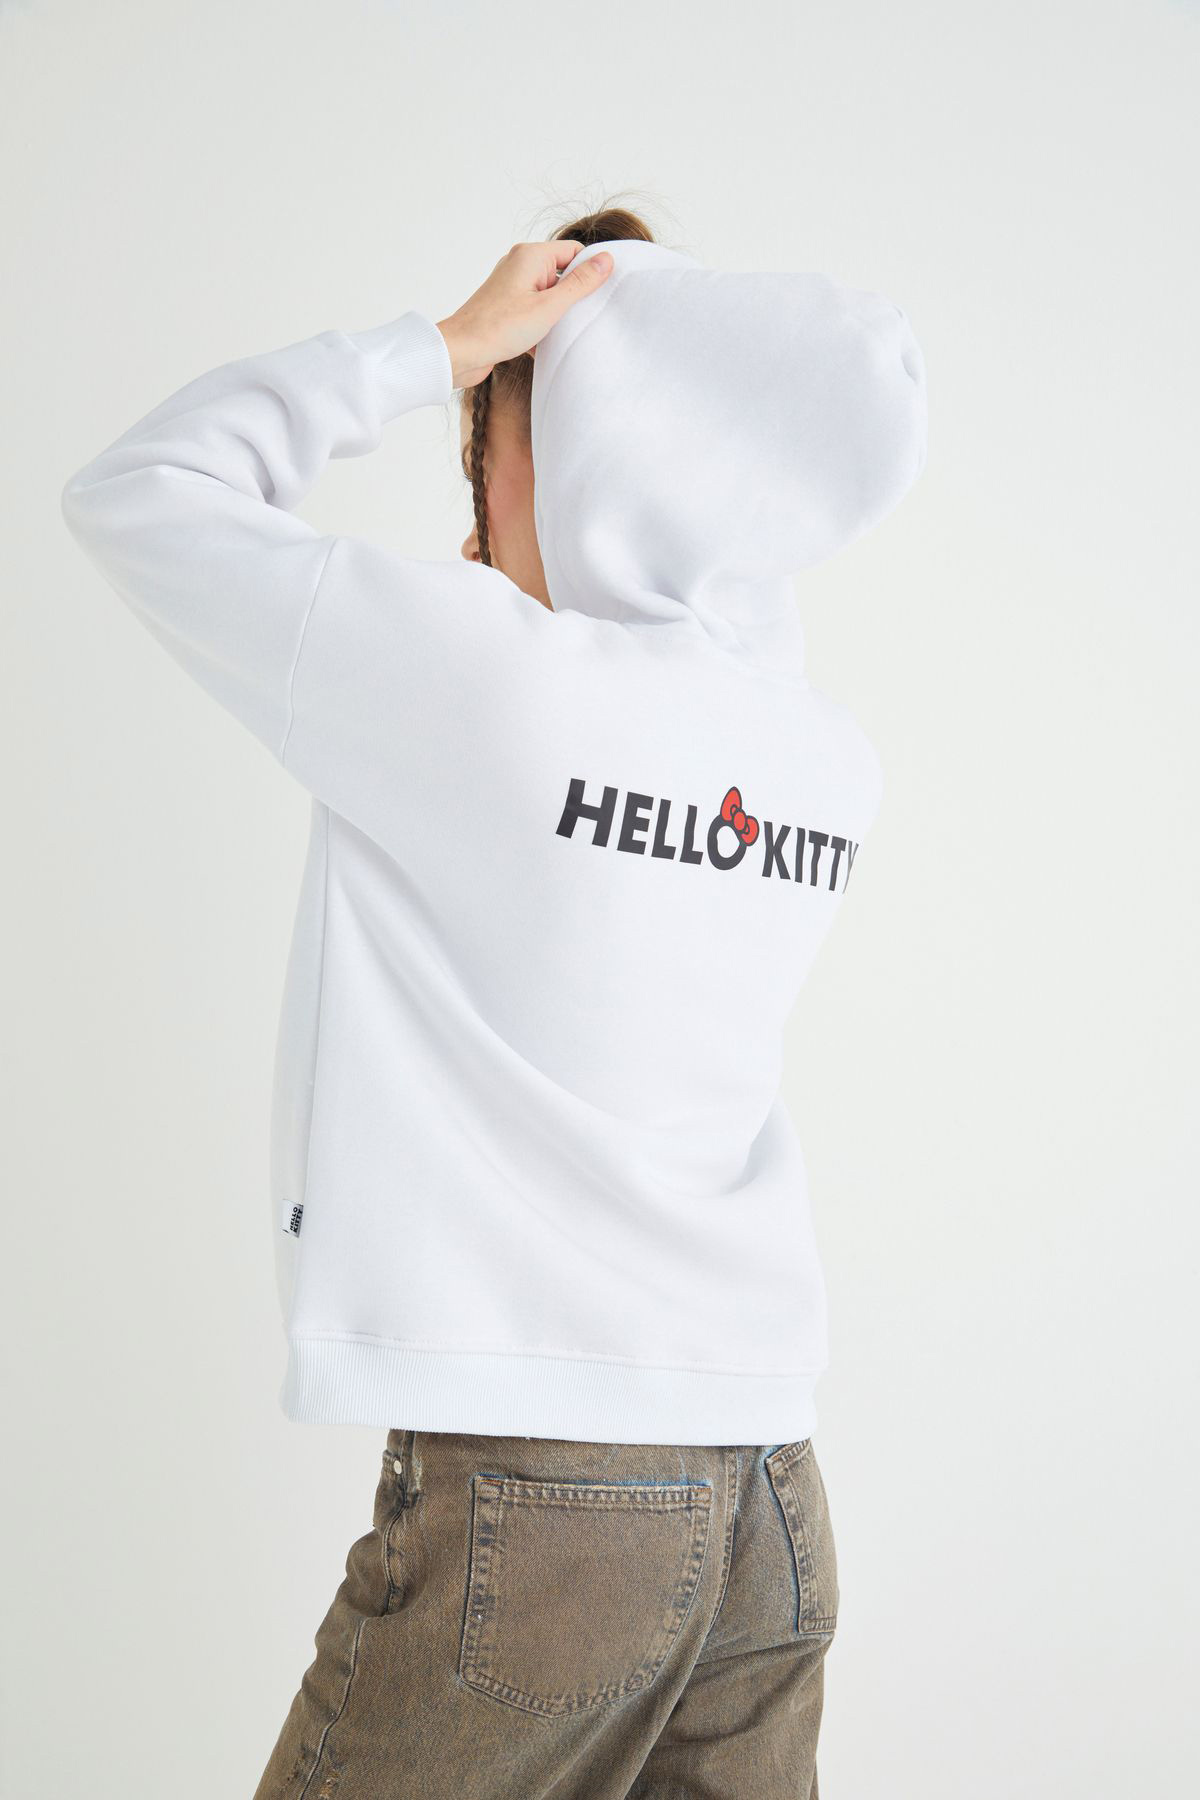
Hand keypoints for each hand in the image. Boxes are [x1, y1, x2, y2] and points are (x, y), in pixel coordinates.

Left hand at [435, 241, 613, 387]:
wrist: (459, 353)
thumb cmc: (498, 328)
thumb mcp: (549, 307)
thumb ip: (580, 284)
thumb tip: (606, 260)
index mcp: (530, 256)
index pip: (574, 252)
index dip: (591, 271)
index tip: (603, 293)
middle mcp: (520, 265)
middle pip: (562, 273)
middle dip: (575, 296)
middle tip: (587, 317)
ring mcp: (512, 286)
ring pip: (549, 294)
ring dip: (559, 314)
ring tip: (565, 332)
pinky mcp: (506, 307)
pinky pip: (535, 309)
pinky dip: (543, 324)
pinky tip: (546, 344)